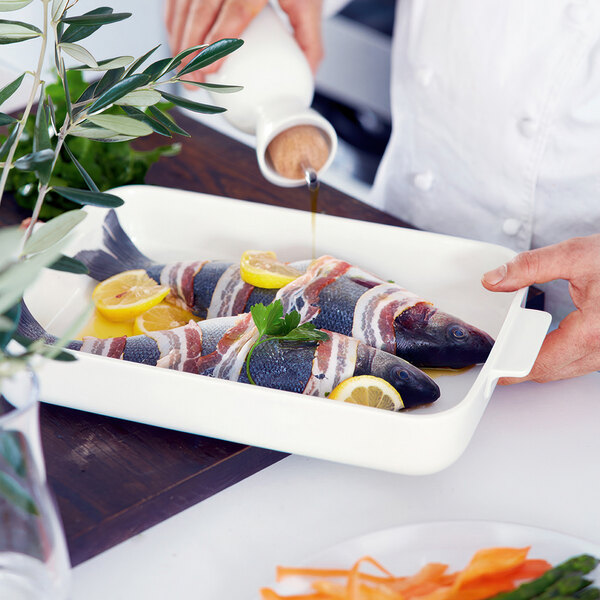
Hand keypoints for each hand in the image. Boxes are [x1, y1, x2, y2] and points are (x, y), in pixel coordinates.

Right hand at [164, 0, 323, 82]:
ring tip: (182, 69)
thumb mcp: (307, 6)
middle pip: (202, 9)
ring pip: (184, 3)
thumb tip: (305, 79)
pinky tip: (176, 43)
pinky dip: (173, 21)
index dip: (219, 42)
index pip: (236, 10)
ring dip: (178, 37)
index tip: (210, 70)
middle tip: (191, 78)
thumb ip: (310, 42)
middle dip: (191, 48)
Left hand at [481, 235, 599, 383]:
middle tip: (497, 357)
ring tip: (515, 350)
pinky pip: (582, 363)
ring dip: (541, 363)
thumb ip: (530, 267)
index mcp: (593, 330)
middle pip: (552, 371)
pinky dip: (561, 358)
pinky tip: (545, 347)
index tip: (493, 367)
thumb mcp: (574, 255)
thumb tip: (494, 279)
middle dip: (521, 366)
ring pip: (568, 370)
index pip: (541, 362)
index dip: (511, 367)